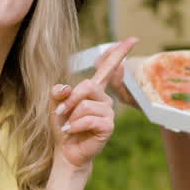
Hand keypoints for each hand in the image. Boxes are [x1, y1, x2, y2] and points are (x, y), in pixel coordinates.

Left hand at [50, 38, 137, 167]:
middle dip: (70, 100)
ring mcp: (108, 112)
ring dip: (71, 116)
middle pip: (88, 85)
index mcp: (94, 90)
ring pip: (85, 105)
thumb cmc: (64, 126)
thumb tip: (65, 88)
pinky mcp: (108, 125)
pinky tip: (73, 132)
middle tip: (61, 113)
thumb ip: (58, 93)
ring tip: (70, 126)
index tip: (134, 39)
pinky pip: (89, 119)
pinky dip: (75, 126)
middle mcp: (105, 98)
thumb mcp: (55, 106)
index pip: (108, 68)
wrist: (66, 150)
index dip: (120, 53)